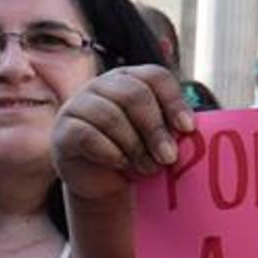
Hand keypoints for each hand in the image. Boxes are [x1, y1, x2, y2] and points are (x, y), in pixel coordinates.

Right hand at [51, 66, 193, 203]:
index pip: (155, 76)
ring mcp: (79, 104)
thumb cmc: (137, 152)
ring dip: (134, 146)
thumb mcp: (158, 137)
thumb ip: (173, 127)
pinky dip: (110, 152)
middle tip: (169, 158)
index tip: (188, 129)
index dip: (174, 101)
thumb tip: (194, 130)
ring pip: (111, 116)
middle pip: (134, 95)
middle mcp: (103, 85)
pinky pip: (88, 136)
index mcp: (131, 78)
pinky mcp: (63, 130)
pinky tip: (121, 164)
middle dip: (156, 129)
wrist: (103, 181)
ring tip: (147, 168)